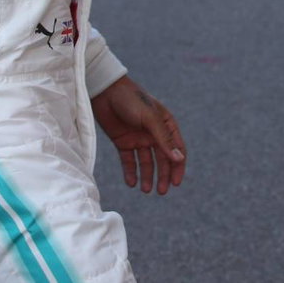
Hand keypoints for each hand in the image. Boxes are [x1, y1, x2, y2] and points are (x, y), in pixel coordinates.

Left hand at [90, 75, 185, 194]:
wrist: (104, 91)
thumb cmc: (131, 100)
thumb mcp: (150, 119)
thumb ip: (163, 139)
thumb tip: (179, 159)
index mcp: (166, 125)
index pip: (177, 149)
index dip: (178, 166)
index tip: (176, 183)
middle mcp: (154, 133)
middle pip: (162, 159)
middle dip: (163, 175)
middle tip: (161, 191)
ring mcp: (138, 138)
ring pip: (147, 162)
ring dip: (148, 176)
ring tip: (146, 190)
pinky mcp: (123, 142)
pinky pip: (129, 161)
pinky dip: (131, 172)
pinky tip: (131, 182)